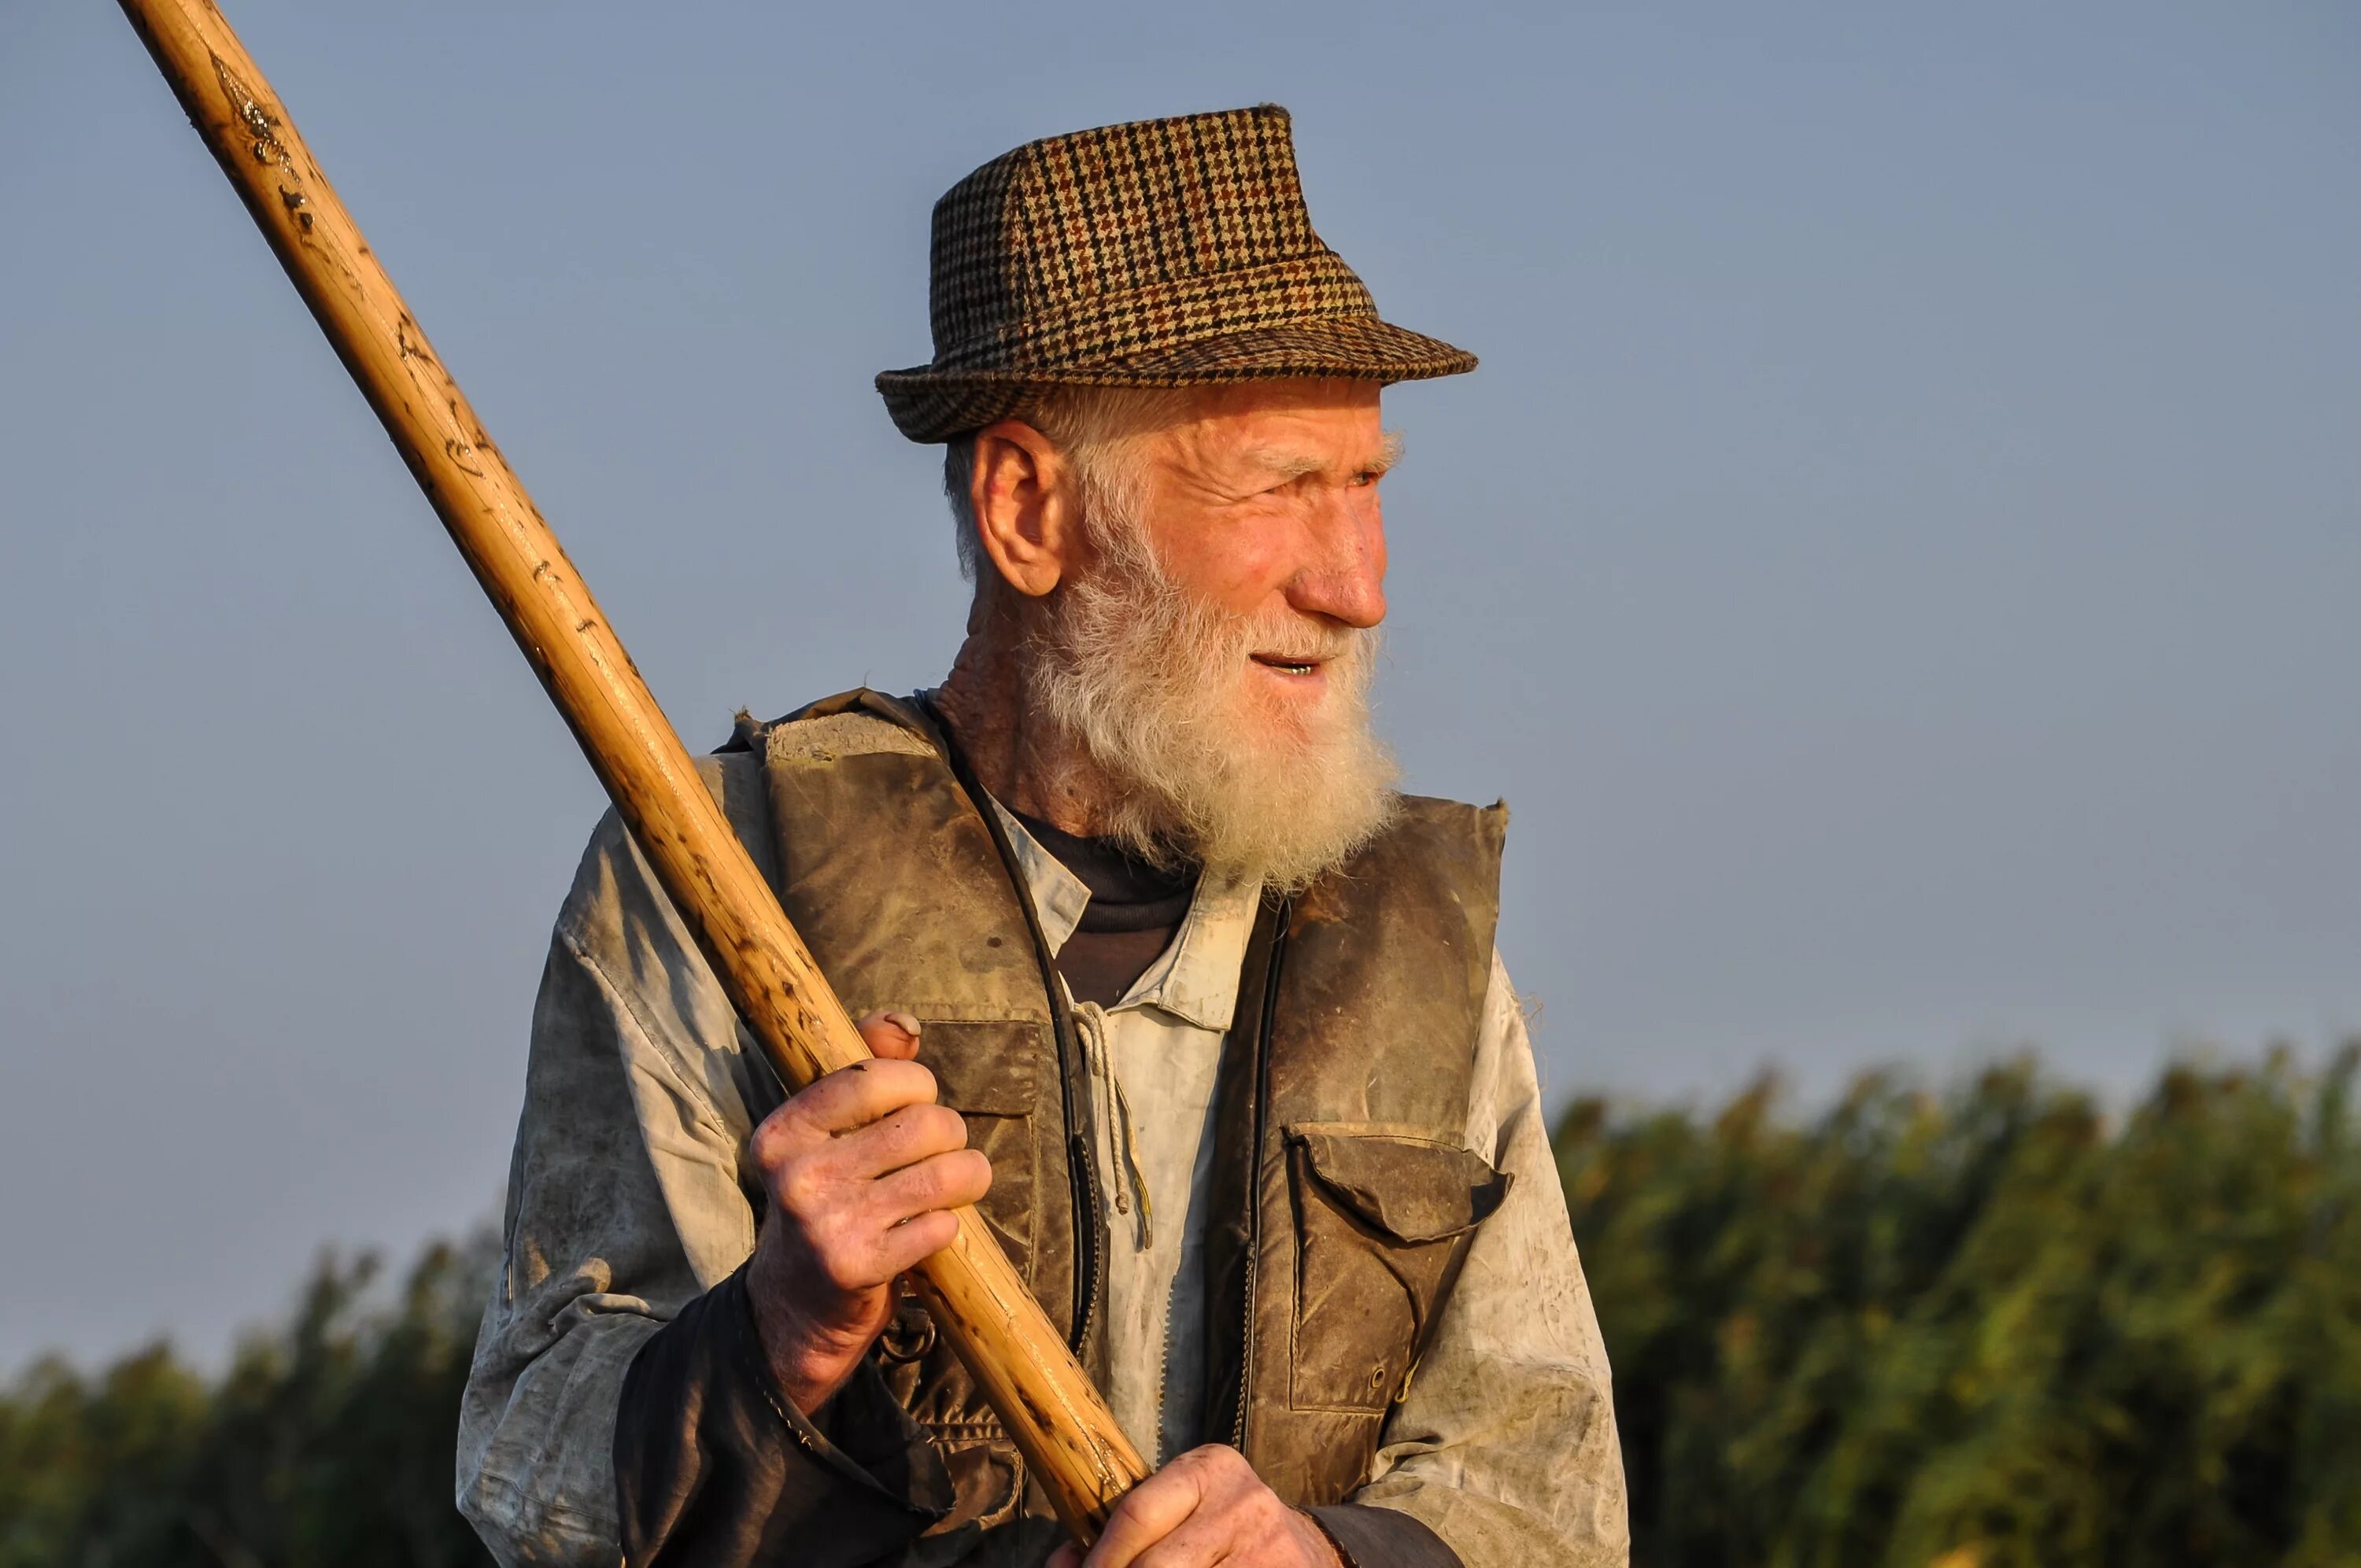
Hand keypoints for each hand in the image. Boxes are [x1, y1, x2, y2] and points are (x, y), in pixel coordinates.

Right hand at [745, 1010, 990, 1413]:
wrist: (793, 1310)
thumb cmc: (826, 1205)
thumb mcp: (825, 1138)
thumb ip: (864, 1072)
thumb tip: (903, 1024)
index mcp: (784, 1131)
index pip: (873, 1076)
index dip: (916, 1084)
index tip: (919, 1103)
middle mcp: (798, 1174)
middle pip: (922, 1122)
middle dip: (950, 1133)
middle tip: (943, 1152)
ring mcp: (827, 1222)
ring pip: (943, 1172)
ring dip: (968, 1176)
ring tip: (961, 1183)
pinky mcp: (857, 1266)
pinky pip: (940, 1224)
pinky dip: (948, 1225)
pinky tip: (931, 1230)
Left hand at [1047, 1445, 1344, 1567]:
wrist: (1305, 1551)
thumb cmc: (1221, 1531)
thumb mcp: (1181, 1510)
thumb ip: (1123, 1530)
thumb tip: (1061, 1564)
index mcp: (1210, 1469)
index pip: (1136, 1515)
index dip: (1099, 1561)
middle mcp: (1243, 1504)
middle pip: (1157, 1567)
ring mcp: (1268, 1551)